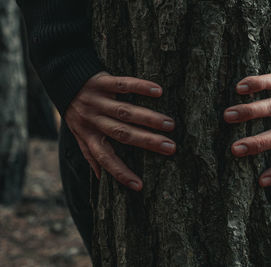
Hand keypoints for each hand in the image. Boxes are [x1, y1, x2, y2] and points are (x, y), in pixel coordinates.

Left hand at [65, 72, 175, 190]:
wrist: (60, 77)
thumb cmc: (76, 111)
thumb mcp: (78, 133)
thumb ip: (89, 153)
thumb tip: (100, 178)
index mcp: (88, 135)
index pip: (104, 158)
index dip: (120, 172)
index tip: (139, 186)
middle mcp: (93, 120)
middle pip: (122, 133)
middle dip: (147, 141)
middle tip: (171, 147)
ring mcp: (97, 100)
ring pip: (125, 111)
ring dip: (149, 118)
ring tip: (170, 124)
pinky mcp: (101, 81)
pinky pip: (122, 84)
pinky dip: (140, 87)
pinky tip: (158, 91)